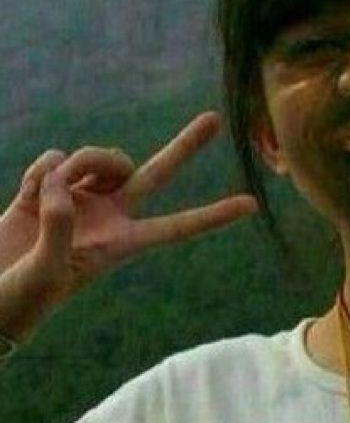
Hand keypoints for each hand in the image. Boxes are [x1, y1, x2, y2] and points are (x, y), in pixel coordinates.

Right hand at [0, 112, 257, 342]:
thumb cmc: (14, 304)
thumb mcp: (43, 275)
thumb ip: (59, 229)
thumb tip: (63, 188)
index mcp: (120, 244)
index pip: (176, 227)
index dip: (213, 215)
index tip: (251, 205)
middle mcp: (108, 215)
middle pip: (156, 173)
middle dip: (185, 146)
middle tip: (215, 118)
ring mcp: (80, 198)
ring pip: (98, 156)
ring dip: (78, 163)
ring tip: (46, 195)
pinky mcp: (47, 186)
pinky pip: (55, 158)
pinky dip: (41, 170)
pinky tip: (28, 194)